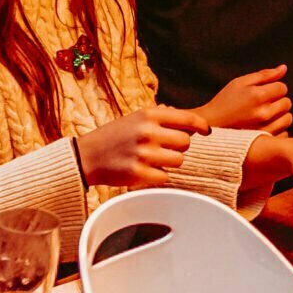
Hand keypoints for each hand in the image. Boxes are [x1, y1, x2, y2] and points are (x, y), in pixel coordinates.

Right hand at [77, 105, 212, 189]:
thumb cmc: (114, 137)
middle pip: (186, 143)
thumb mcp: (135, 119)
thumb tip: (191, 123)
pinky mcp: (138, 173)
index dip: (201, 125)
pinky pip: (165, 177)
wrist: (86, 156)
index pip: (187, 119)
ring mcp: (143, 153)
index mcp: (148, 115)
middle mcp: (147, 132)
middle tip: (166, 149)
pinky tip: (144, 170)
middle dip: (179, 147)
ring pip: (178, 161)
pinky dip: (157, 176)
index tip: (206, 131)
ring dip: (169, 162)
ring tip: (152, 159)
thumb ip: (161, 118)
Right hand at [197, 64, 291, 133]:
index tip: (263, 92)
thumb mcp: (240, 83)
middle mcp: (264, 113)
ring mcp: (265, 129)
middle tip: (261, 103)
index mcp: (258, 96)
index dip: (273, 87)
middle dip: (277, 100)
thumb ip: (264, 75)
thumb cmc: (225, 101)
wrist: (211, 125)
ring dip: (280, 115)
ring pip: (288, 118)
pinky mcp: (264, 140)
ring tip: (264, 115)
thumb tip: (284, 68)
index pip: (282, 88)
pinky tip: (264, 126)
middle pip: (287, 103)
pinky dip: (277, 129)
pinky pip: (284, 133)